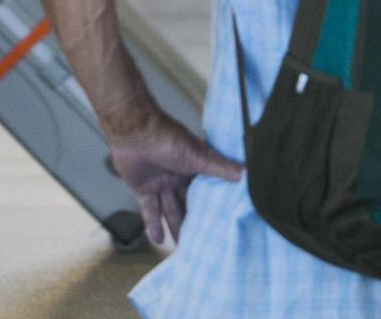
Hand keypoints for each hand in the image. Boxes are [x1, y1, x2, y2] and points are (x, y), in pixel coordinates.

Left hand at [106, 107, 243, 245]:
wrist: (133, 132)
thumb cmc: (167, 138)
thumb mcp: (197, 156)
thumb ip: (220, 167)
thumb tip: (247, 173)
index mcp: (195, 165)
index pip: (207, 189)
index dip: (213, 204)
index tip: (223, 222)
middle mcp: (179, 175)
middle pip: (188, 202)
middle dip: (194, 220)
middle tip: (202, 241)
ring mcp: (161, 182)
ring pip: (170, 209)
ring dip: (175, 226)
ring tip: (182, 247)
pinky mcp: (143, 188)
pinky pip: (150, 210)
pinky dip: (153, 224)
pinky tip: (158, 240)